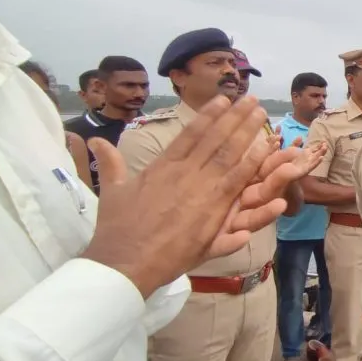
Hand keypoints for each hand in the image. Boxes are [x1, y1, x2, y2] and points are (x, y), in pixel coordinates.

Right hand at [82, 95, 299, 297]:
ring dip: (248, 133)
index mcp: (162, 167)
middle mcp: (184, 173)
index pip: (190, 135)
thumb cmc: (116, 230)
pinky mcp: (214, 212)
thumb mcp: (112, 191)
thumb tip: (95, 141)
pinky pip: (238, 184)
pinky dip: (253, 166)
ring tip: (262, 115)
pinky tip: (266, 151)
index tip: (223, 99)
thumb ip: (110, 164)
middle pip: (215, 140)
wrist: (124, 262)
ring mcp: (201, 191)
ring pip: (230, 156)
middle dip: (235, 117)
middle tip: (252, 99)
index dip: (208, 116)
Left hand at [286, 140, 327, 178]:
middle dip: (322, 148)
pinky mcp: (307, 170)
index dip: (319, 145)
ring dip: (321, 153)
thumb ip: (296, 144)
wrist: (286, 172)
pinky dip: (317, 161)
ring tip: (325, 148)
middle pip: (317, 153)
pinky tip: (321, 158)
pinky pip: (313, 165)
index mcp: (306, 154)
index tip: (324, 141)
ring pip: (317, 158)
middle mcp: (309, 159)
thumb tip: (300, 137)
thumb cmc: (289, 162)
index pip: (315, 149)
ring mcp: (308, 164)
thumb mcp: (292, 150)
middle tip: (326, 144)